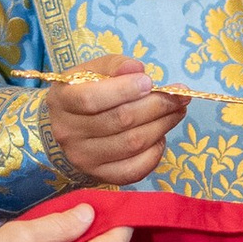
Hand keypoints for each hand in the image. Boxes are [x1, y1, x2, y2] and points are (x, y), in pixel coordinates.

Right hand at [44, 56, 187, 185]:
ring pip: (132, 143)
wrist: (69, 126)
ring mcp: (84, 158)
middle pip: (120, 120)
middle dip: (157, 106)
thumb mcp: (92, 70)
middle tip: (179, 96)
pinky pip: (135, 169)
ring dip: (162, 125)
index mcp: (62, 101)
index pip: (92, 98)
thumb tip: (137, 69)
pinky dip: (155, 152)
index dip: (124, 89)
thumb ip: (115, 66)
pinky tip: (160, 136)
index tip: (149, 81)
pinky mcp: (101, 176)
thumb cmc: (85, 92)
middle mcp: (69, 133)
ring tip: (177, 110)